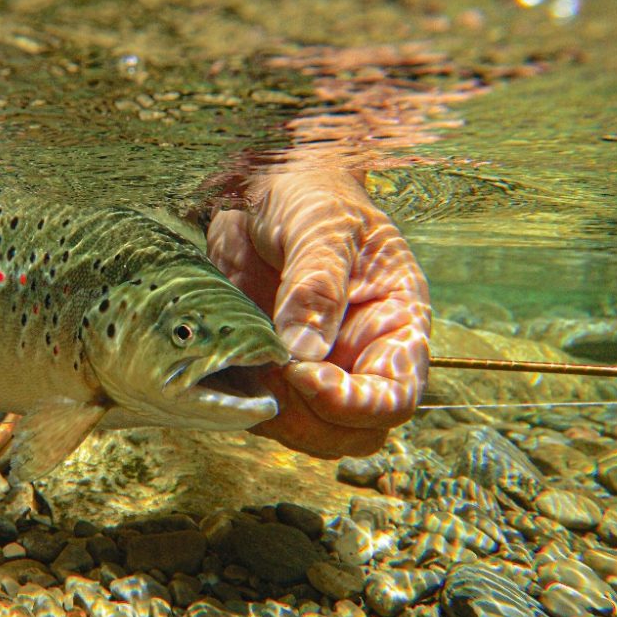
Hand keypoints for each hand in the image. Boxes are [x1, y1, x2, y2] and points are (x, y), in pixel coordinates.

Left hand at [207, 169, 429, 456]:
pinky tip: (221, 362)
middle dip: (311, 421)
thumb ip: (316, 283)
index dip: (354, 404)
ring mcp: (313, 367)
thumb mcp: (318, 225)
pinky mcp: (267, 367)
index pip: (395, 397)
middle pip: (352, 433)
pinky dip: (238, 402)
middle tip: (270, 375)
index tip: (304, 375)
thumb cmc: (308, 192)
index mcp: (394, 324)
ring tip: (244, 358)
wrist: (260, 182)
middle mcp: (359, 357)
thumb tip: (304, 351)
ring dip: (270, 412)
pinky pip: (259, 409)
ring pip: (304, 431)